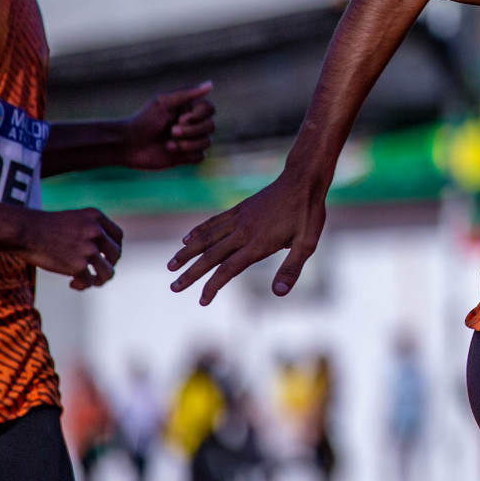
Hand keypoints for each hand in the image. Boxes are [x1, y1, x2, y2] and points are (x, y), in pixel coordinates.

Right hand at [18, 208, 123, 290]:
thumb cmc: (44, 227)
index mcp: (96, 217)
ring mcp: (89, 249)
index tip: (106, 256)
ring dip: (100, 279)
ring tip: (90, 281)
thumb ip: (90, 230)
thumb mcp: (73, 219)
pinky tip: (72, 283)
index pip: (118, 236)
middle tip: (96, 270)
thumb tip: (102, 253)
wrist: (24, 231)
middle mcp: (97, 231)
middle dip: (108, 264)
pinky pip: (89, 282)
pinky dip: (82, 285)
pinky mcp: (78, 266)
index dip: (114, 248)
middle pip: (115, 254)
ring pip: (108, 272)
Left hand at [123, 83, 215, 169]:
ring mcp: (189, 140)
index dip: (199, 115)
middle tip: (171, 131)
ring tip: (169, 144)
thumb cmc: (143, 120)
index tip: (180, 118)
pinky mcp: (185, 156)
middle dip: (191, 131)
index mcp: (188, 109)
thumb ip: (187, 93)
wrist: (127, 144)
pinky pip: (200, 157)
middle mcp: (192, 124)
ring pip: (206, 143)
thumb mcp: (163, 103)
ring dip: (188, 144)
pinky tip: (170, 151)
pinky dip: (187, 154)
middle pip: (210, 127)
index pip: (209, 109)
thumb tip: (210, 84)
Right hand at [166, 174, 325, 305]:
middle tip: (173, 287)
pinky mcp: (240, 208)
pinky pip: (214, 222)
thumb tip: (279, 293)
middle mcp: (243, 232)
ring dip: (187, 252)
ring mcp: (239, 218)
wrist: (303, 179)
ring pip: (206, 238)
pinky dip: (198, 231)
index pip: (228, 270)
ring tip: (171, 265)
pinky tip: (187, 238)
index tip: (202, 300)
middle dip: (190, 273)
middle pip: (210, 256)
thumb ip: (291, 268)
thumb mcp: (308, 243)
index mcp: (257, 244)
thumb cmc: (308, 213)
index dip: (212, 286)